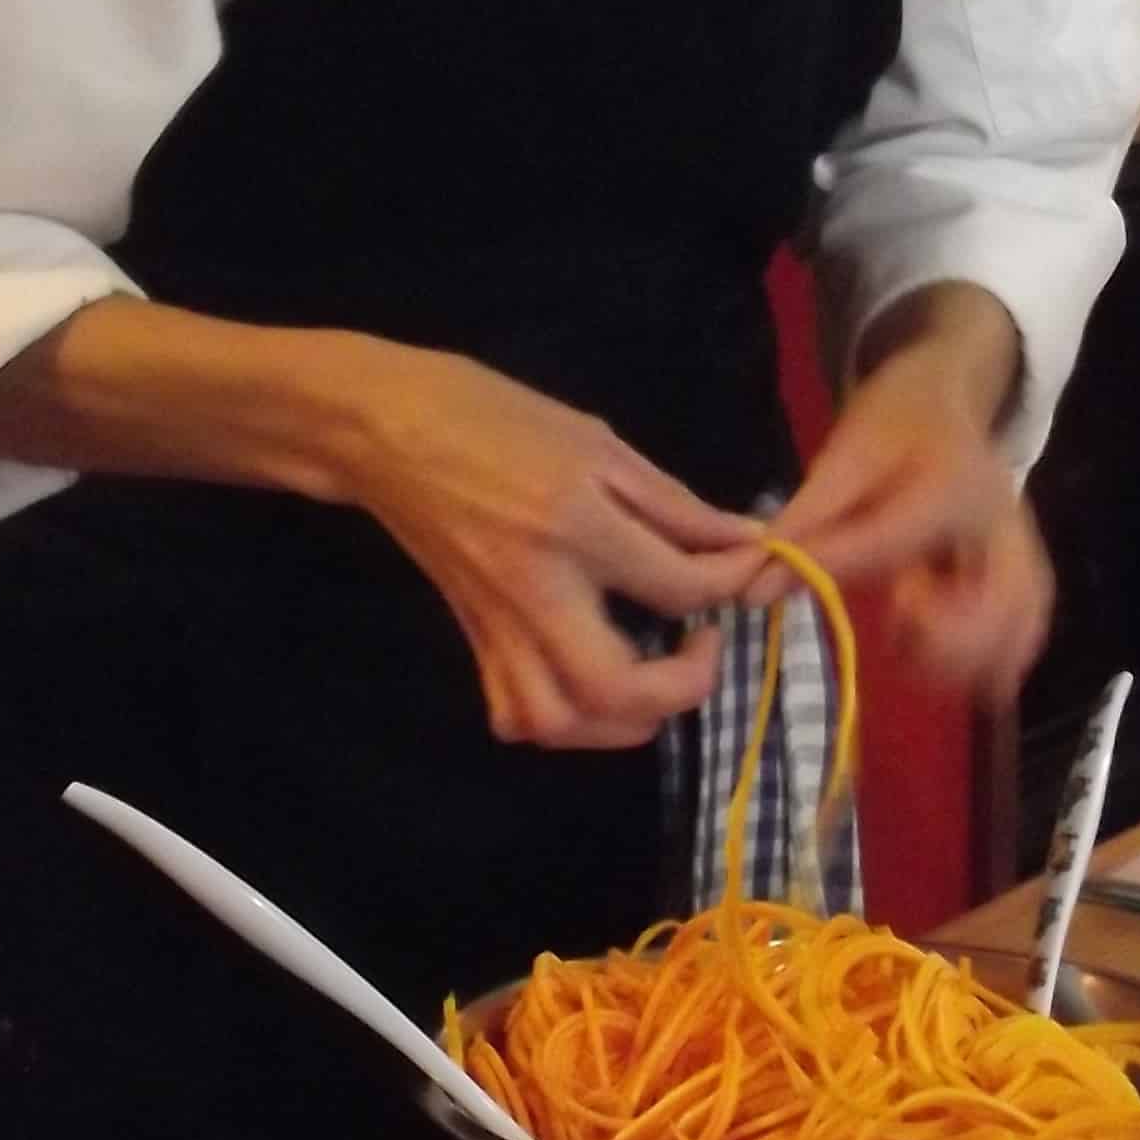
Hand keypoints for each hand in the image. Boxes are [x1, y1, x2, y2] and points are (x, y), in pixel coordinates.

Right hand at [335, 342, 766, 749]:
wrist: (389, 430)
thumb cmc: (495, 417)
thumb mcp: (597, 442)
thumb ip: (673, 504)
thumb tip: (742, 541)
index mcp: (574, 526)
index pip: (676, 586)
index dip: (733, 582)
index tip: (751, 564)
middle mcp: (534, 591)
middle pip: (613, 689)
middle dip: (682, 687)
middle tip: (704, 645)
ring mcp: (497, 625)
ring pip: (559, 721)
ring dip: (622, 721)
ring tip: (654, 675)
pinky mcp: (473, 641)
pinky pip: (516, 715)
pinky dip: (564, 720)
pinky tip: (590, 685)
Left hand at [766, 303, 1053, 701]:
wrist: (952, 398)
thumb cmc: (899, 420)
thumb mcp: (846, 453)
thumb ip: (807, 519)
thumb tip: (754, 581)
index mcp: (955, 486)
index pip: (889, 542)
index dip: (825, 569)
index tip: (763, 592)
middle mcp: (1005, 531)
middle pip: (989, 617)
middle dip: (932, 637)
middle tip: (892, 611)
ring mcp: (1025, 562)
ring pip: (1010, 642)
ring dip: (952, 656)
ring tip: (906, 623)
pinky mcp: (1025, 587)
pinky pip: (1015, 644)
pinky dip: (976, 660)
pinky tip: (930, 636)